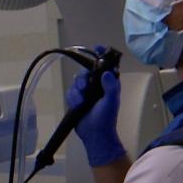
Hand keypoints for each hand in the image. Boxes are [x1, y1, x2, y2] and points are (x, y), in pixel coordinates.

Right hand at [66, 48, 125, 165]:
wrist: (94, 134)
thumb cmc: (106, 118)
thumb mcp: (111, 101)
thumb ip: (111, 86)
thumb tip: (106, 72)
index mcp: (108, 84)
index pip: (105, 66)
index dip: (101, 56)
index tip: (97, 48)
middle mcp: (97, 86)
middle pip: (86, 73)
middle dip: (83, 79)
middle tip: (85, 87)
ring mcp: (86, 93)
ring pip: (76, 82)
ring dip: (77, 91)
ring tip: (81, 102)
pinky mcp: (76, 100)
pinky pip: (70, 92)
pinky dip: (72, 98)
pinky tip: (77, 105)